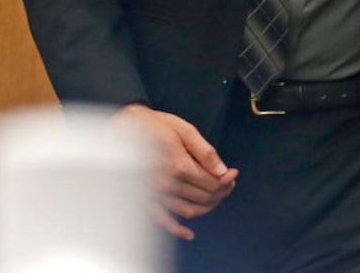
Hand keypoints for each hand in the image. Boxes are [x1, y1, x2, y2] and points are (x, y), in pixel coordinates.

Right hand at [114, 103, 237, 240]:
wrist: (126, 127)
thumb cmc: (156, 126)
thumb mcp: (185, 131)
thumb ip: (205, 152)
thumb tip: (222, 170)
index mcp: (179, 165)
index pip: (211, 182)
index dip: (226, 180)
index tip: (233, 173)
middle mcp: (167, 183)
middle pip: (203, 197)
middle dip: (221, 192)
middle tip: (228, 183)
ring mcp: (155, 193)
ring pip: (188, 209)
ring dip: (207, 207)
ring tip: (217, 197)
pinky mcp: (145, 198)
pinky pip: (162, 219)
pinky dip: (176, 229)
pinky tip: (189, 233)